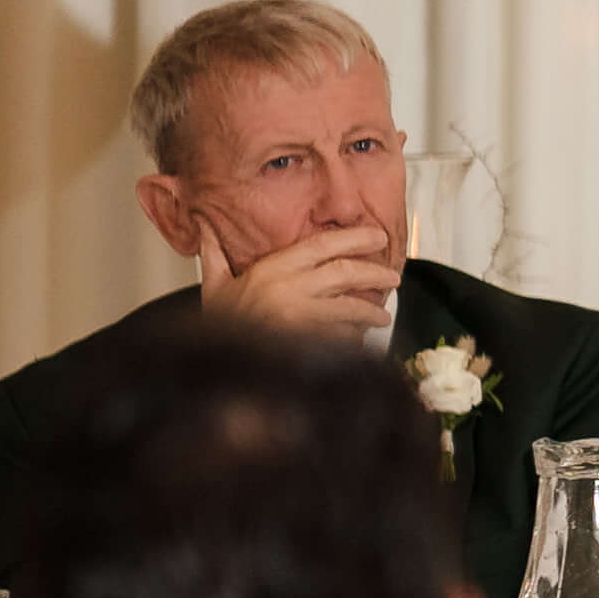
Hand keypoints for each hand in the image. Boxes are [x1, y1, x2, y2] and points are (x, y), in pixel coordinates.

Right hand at [201, 216, 406, 346]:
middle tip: (393, 277)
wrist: (216, 367)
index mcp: (271, 271)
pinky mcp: (309, 346)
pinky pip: (343, 339)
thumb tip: (206, 230)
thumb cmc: (217, 327)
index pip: (322, 245)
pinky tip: (362, 340)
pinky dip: (355, 339)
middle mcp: (289, 291)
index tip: (378, 237)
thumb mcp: (214, 287)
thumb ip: (214, 256)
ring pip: (351, 309)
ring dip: (372, 312)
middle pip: (346, 274)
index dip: (355, 238)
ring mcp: (300, 320)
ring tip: (382, 316)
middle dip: (375, 273)